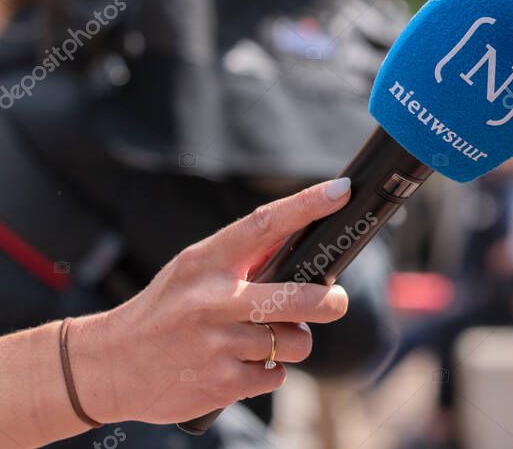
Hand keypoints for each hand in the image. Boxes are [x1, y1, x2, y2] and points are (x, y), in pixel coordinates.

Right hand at [67, 177, 352, 424]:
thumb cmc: (166, 310)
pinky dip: (268, 372)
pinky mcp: (219, 384)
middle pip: (298, 299)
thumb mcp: (193, 271)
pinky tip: (240, 364)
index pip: (264, 225)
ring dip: (290, 343)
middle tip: (336, 302)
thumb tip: (302, 234)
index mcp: (207, 262)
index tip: (339, 191)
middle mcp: (212, 301)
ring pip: (293, 342)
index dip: (306, 206)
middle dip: (330, 303)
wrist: (108, 365)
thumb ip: (242, 257)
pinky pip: (275, 376)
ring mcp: (216, 344)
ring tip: (263, 340)